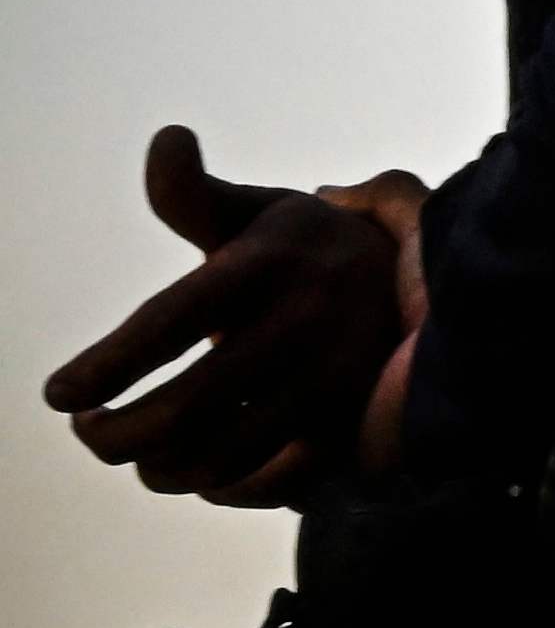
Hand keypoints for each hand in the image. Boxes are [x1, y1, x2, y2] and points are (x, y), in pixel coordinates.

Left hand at [39, 127, 424, 503]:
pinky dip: (222, 487)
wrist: (424, 284)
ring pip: (225, 451)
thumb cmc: (307, 249)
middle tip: (89, 430)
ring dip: (161, 467)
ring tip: (136, 455)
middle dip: (117, 433)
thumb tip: (166, 139)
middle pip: (189, 404)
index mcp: (266, 265)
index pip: (171, 320)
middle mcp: (302, 324)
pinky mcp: (350, 422)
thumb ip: (194, 194)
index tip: (57, 395)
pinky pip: (274, 480)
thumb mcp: (257, 212)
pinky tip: (195, 474)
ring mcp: (331, 379)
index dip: (108, 363)